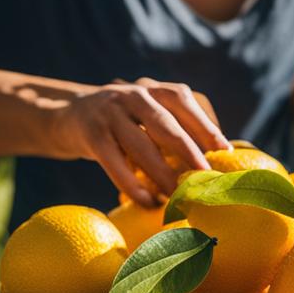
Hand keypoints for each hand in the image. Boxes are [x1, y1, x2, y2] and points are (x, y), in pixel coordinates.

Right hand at [49, 78, 230, 205]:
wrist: (68, 115)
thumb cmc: (123, 123)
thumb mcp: (147, 115)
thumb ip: (174, 129)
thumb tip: (214, 161)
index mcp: (153, 90)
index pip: (183, 101)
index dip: (205, 126)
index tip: (225, 151)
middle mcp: (133, 95)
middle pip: (164, 124)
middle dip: (188, 151)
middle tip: (204, 176)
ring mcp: (110, 113)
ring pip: (141, 146)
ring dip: (162, 174)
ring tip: (177, 196)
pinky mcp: (92, 134)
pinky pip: (114, 163)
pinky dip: (132, 185)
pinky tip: (147, 201)